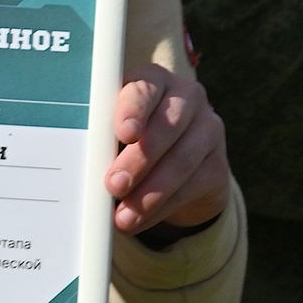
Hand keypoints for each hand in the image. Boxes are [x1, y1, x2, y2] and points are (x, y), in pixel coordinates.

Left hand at [106, 65, 229, 236]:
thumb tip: (84, 165)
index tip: (124, 133)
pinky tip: (140, 221)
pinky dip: (161, 208)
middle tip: (113, 185)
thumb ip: (103, 137)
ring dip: (149, 192)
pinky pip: (192, 187)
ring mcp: (208, 129)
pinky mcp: (218, 163)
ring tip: (123, 216)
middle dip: (138, 160)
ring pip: (181, 161)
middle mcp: (187, 98)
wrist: (176, 167)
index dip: (134, 110)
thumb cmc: (131, 140)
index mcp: (154, 81)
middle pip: (166, 127)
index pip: (145, 89)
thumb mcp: (115, 131)